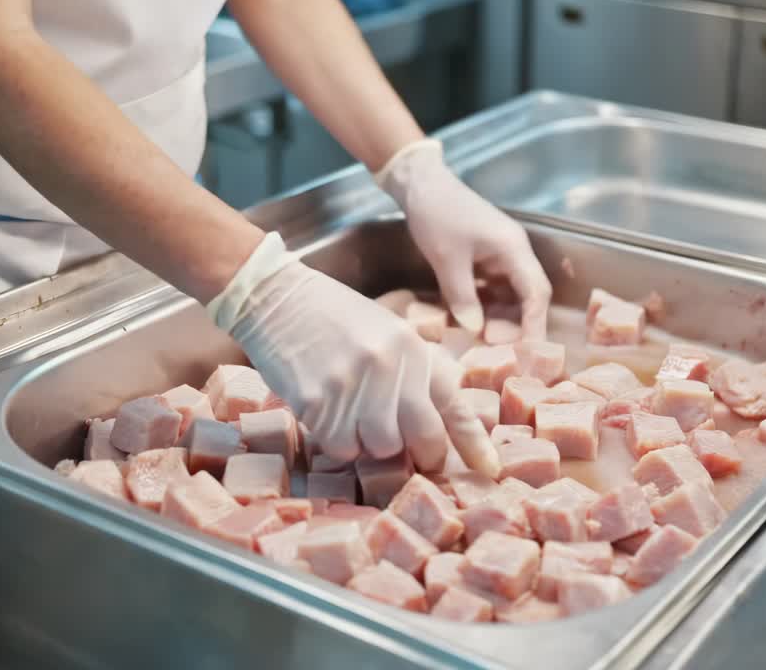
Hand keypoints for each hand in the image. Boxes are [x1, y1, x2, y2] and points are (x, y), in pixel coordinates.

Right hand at [206, 233, 500, 476]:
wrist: (275, 298)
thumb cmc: (334, 316)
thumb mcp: (388, 331)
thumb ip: (415, 370)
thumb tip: (440, 418)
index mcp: (411, 348)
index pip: (452, 404)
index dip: (472, 442)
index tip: (490, 468)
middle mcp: (389, 367)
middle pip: (420, 438)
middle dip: (420, 453)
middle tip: (409, 452)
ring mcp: (352, 386)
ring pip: (379, 449)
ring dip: (370, 443)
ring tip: (354, 415)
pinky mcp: (316, 401)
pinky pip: (340, 447)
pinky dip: (337, 441)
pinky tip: (328, 413)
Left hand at [376, 139, 551, 339]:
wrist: (420, 184)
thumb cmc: (437, 214)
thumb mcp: (447, 259)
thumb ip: (463, 297)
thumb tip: (476, 330)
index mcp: (513, 248)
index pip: (536, 292)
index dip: (534, 324)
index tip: (527, 352)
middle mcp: (514, 252)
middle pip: (529, 296)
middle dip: (517, 324)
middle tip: (494, 347)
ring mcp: (500, 255)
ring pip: (511, 295)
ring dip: (501, 318)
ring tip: (483, 340)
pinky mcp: (485, 258)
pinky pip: (494, 288)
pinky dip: (487, 306)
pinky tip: (473, 321)